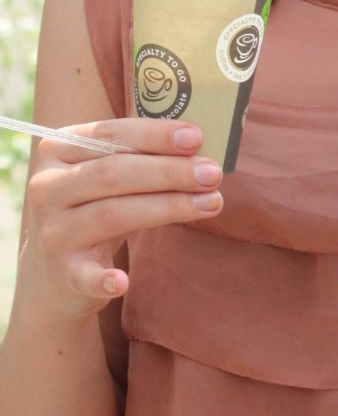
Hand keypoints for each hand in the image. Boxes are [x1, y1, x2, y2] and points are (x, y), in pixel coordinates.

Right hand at [19, 118, 223, 324]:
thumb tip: (199, 146)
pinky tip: (123, 281)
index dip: (155, 135)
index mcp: (57, 150)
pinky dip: (102, 279)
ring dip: (168, 208)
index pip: (110, 135)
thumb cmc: (98, 207)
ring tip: (212, 203)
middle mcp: (46, 186)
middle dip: (169, 171)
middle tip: (212, 173)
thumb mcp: (110, 175)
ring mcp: (51, 230)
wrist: (55, 270)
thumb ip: (143, 156)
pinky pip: (84, 274)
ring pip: (112, 213)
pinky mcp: (61, 271)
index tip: (197, 137)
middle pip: (113, 173)